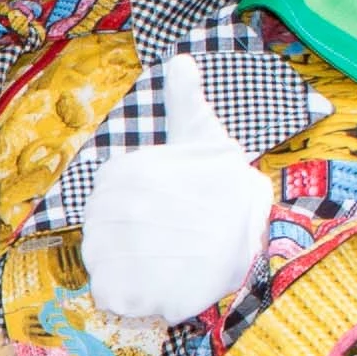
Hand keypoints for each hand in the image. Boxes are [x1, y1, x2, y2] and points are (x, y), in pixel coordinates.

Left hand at [79, 51, 275, 323]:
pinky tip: (156, 284)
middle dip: (129, 236)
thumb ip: (184, 100)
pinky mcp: (123, 292)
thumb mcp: (206, 136)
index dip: (133, 207)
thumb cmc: (228, 186)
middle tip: (168, 238)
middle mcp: (112, 209)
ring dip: (127, 265)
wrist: (256, 241)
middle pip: (100, 230)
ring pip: (101, 261)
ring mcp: (116, 252)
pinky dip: (127, 295)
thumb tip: (180, 60)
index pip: (105, 197)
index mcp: (122, 172)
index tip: (165, 209)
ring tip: (164, 261)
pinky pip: (107, 294)